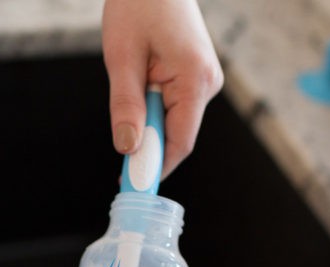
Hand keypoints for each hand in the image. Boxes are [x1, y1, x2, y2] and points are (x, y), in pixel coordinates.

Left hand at [102, 0, 223, 179]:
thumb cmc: (139, 4)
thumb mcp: (122, 57)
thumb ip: (126, 106)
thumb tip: (128, 148)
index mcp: (195, 79)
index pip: (179, 142)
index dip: (155, 167)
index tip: (133, 185)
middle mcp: (207, 84)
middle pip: (177, 136)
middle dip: (148, 145)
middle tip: (122, 146)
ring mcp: (203, 82)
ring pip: (174, 124)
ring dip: (148, 123)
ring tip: (131, 86)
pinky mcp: (195, 79)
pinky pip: (174, 109)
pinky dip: (154, 112)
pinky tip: (141, 87)